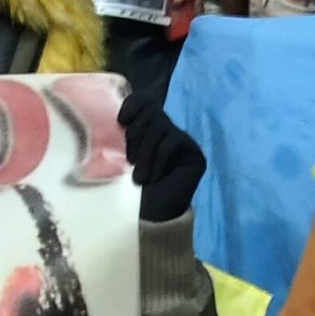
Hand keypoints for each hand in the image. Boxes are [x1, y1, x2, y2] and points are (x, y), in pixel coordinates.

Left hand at [118, 90, 204, 222]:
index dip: (133, 104)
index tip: (122, 121)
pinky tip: (154, 177)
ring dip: (146, 152)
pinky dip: (159, 158)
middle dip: (137, 134)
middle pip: (152, 111)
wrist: (149, 215)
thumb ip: (125, 132)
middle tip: (130, 160)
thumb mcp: (121, 155)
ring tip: (140, 176)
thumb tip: (120, 114)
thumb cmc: (130, 188)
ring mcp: (182, 140)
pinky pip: (173, 140)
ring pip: (161, 126)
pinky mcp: (194, 152)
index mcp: (147, 128)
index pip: (144, 100)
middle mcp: (166, 130)